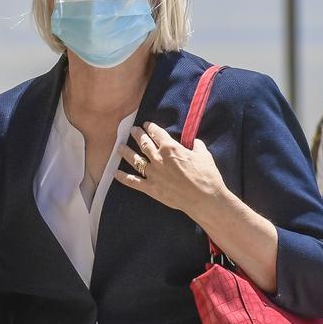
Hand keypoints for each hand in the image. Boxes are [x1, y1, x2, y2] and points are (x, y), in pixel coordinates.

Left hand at [115, 122, 229, 218]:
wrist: (204, 199)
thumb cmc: (207, 176)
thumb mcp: (204, 155)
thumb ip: (196, 146)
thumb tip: (193, 142)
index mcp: (170, 148)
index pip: (157, 133)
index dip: (151, 127)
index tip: (147, 124)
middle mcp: (158, 158)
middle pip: (144, 143)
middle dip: (138, 135)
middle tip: (133, 130)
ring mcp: (153, 173)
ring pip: (134, 159)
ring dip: (126, 152)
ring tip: (120, 146)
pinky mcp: (151, 188)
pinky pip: (133, 181)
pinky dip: (122, 177)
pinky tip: (115, 173)